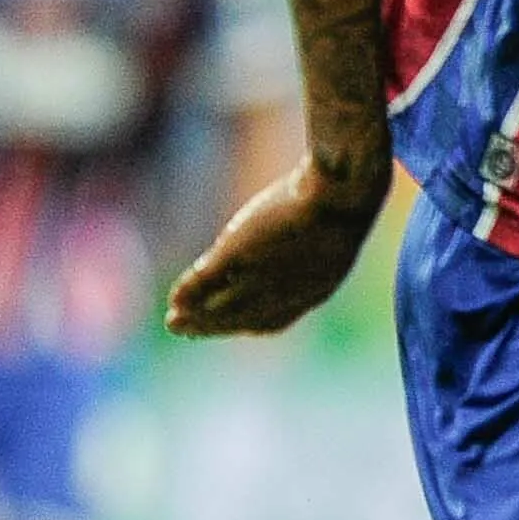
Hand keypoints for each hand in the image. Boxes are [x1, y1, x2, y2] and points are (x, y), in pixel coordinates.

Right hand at [166, 160, 387, 336]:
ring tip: (173, 322)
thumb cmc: (345, 194)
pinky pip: (209, 281)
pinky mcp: (240, 256)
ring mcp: (262, 276)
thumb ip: (320, 235)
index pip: (273, 319)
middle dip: (212, 326)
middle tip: (184, 329)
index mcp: (315, 290)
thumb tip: (317, 213)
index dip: (246, 324)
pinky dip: (190, 292)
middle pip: (241, 318)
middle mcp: (286, 294)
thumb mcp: (334, 223)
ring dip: (195, 319)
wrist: (341, 191)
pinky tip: (174, 298)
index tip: (227, 325)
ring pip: (222, 307)